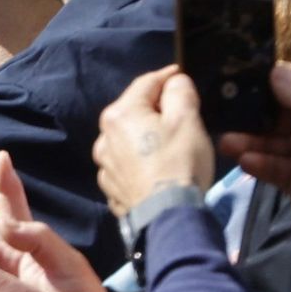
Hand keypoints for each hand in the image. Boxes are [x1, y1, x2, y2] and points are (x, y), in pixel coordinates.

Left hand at [94, 66, 213, 214]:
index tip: (181, 75)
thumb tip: (173, 81)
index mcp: (119, 114)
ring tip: (169, 141)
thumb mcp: (187, 119)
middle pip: (133, 111)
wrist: (167, 216)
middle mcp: (103, 137)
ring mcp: (103, 165)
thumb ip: (179, 92)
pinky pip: (126, 163)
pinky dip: (140, 159)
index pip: (145, 83)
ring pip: (128, 138)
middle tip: (181, 110)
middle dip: (156, 107)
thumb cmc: (179, 162)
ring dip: (145, 135)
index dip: (167, 77)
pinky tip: (156, 166)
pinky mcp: (110, 187)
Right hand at [223, 63, 290, 236]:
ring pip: (267, 141)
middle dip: (249, 111)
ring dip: (247, 140)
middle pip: (272, 112)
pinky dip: (257, 164)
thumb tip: (273, 70)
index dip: (266, 77)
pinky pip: (270, 167)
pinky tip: (246, 161)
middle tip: (220, 108)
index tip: (234, 73)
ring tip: (227, 141)